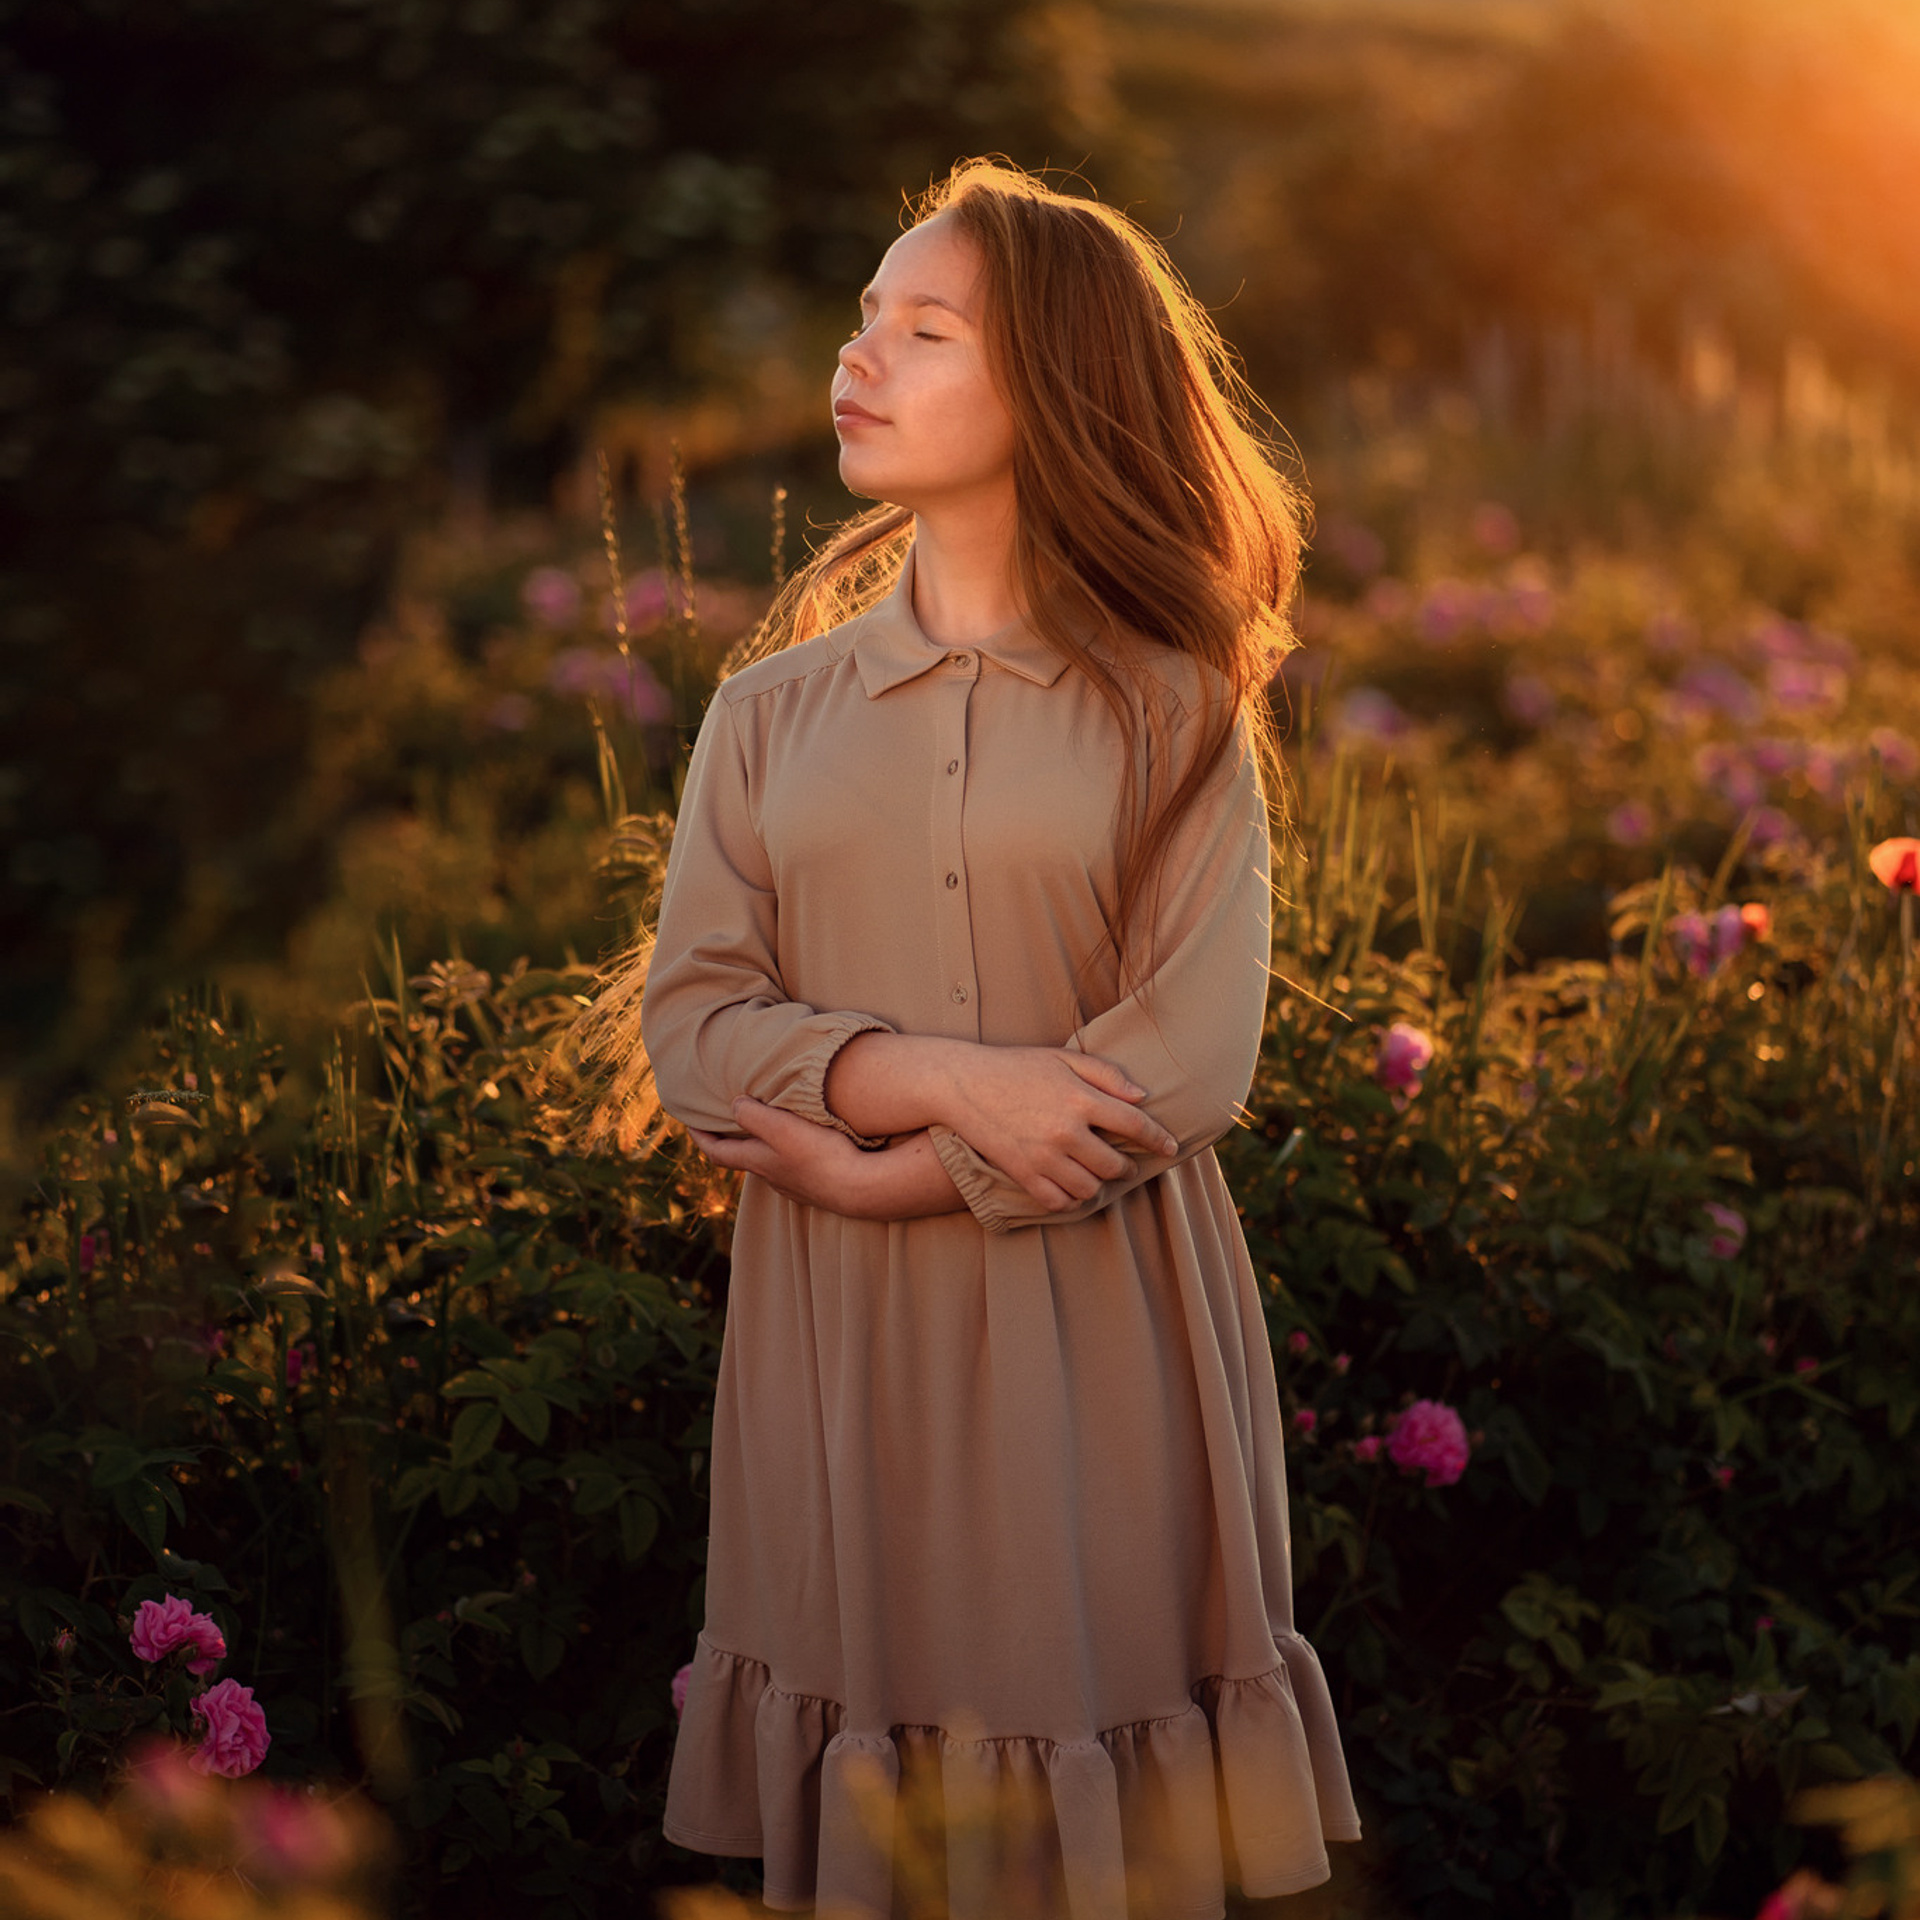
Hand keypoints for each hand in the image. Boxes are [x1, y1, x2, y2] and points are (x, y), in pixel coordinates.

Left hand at [688, 1098, 878, 1214]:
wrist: (859, 1188)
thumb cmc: (819, 1155)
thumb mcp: (780, 1127)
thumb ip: (752, 1114)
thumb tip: (734, 1105)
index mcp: (758, 1161)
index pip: (718, 1152)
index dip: (701, 1138)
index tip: (690, 1123)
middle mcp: (772, 1177)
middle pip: (743, 1159)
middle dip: (732, 1141)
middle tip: (728, 1122)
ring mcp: (795, 1185)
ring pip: (770, 1164)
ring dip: (763, 1147)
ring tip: (767, 1127)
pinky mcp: (818, 1187)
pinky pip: (796, 1168)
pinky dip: (789, 1154)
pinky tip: (802, 1145)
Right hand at [941, 1047, 1179, 1213]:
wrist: (964, 1084)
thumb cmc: (1016, 1066)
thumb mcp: (1063, 1059)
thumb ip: (1106, 1075)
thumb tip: (1141, 1097)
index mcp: (1080, 1098)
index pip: (1135, 1125)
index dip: (1159, 1139)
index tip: (1171, 1147)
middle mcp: (1066, 1131)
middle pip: (1115, 1164)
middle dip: (1126, 1165)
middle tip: (1124, 1162)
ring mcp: (1043, 1156)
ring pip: (1090, 1188)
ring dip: (1099, 1183)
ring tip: (1096, 1173)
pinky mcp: (1023, 1173)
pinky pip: (1059, 1201)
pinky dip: (1071, 1198)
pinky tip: (1071, 1186)